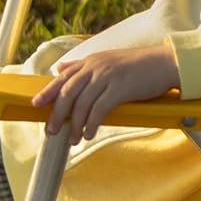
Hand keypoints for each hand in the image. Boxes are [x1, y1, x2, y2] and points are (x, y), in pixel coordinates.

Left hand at [31, 45, 178, 143]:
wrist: (164, 63)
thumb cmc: (137, 66)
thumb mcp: (106, 61)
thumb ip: (82, 66)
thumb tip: (59, 68)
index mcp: (90, 61)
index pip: (62, 77)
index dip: (47, 91)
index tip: (35, 104)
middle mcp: (95, 67)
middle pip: (67, 92)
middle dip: (57, 113)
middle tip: (51, 131)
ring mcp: (107, 76)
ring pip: (82, 103)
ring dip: (75, 124)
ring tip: (73, 139)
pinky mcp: (120, 88)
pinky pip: (100, 108)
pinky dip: (92, 123)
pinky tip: (89, 134)